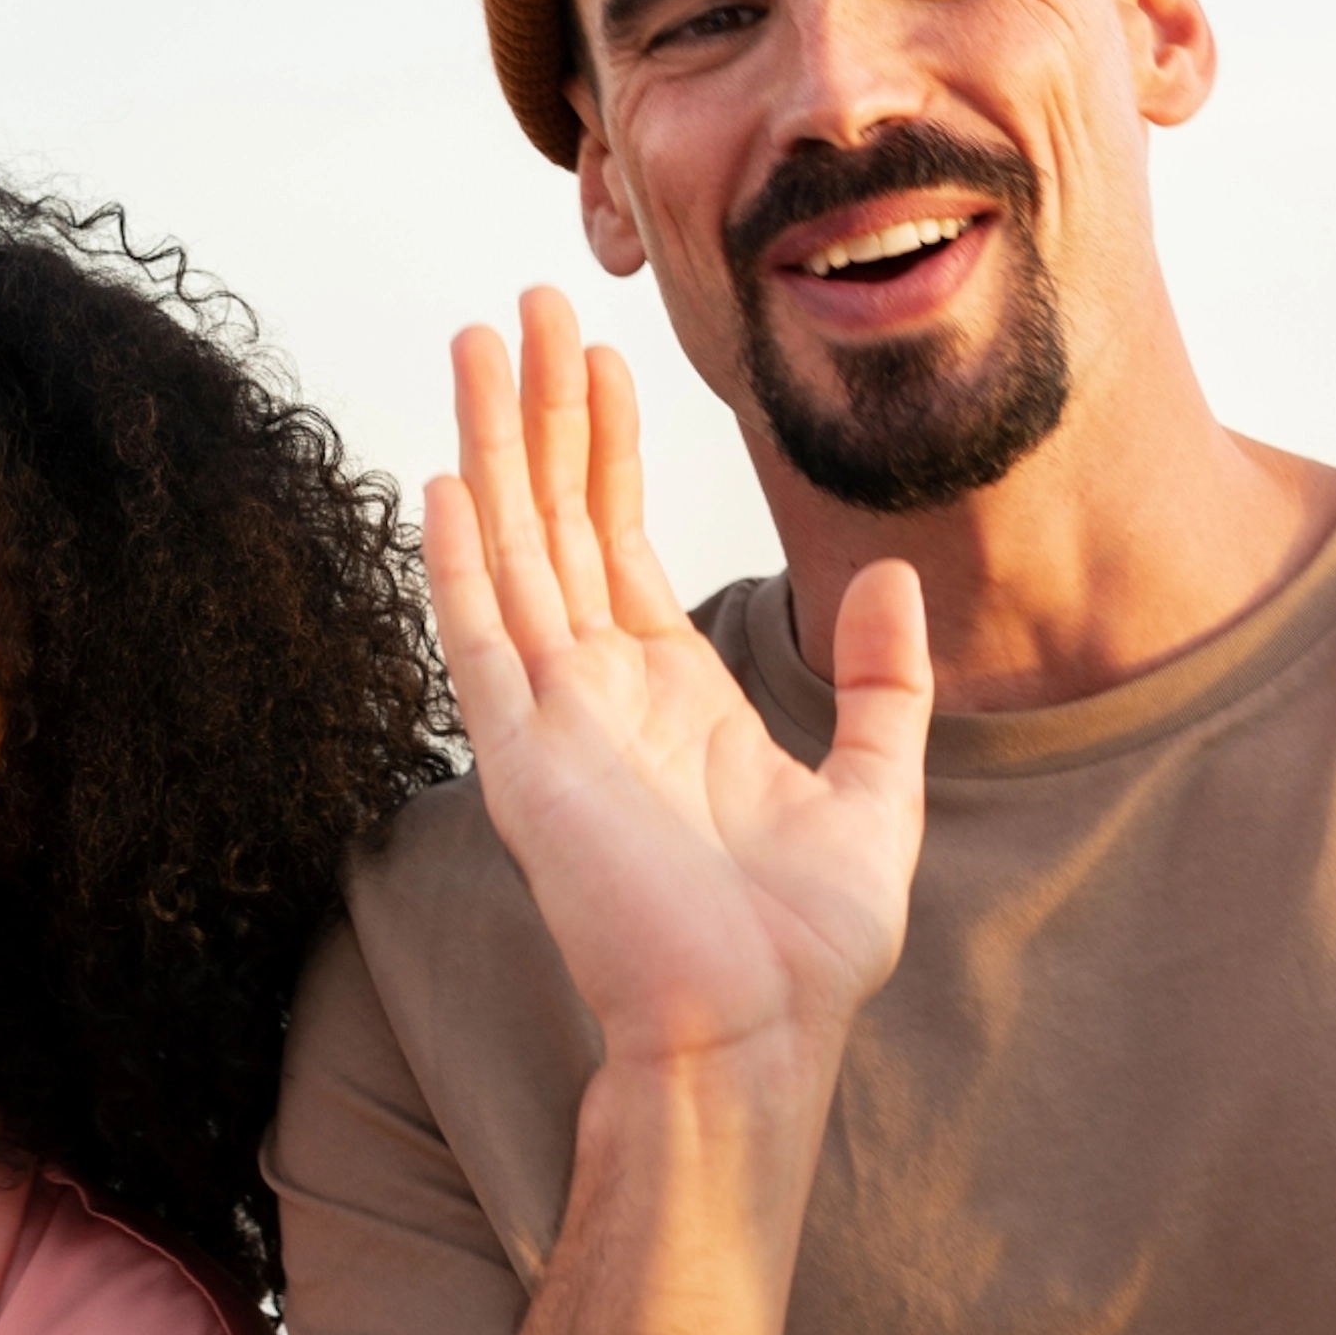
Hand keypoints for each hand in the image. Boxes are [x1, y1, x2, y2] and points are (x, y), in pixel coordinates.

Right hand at [426, 290, 932, 1080]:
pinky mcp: (524, 762)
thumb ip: (882, 684)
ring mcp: (553, 723)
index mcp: (667, 695)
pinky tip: (447, 483)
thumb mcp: (879, 789)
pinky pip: (481, 644)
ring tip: (482, 345)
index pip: (616, 541)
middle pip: (554, 520)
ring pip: (512, 554)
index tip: (598, 353)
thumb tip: (889, 582)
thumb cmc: (807, 947)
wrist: (757, 1029)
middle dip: (540, 410)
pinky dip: (461, 564)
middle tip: (526, 305)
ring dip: (495, 449)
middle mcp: (596, 694)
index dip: (604, 443)